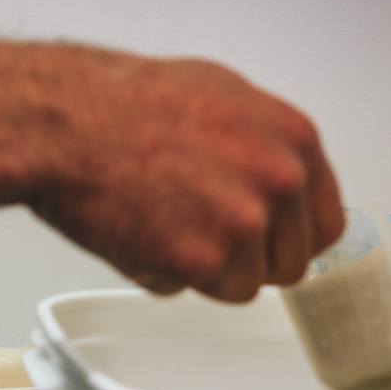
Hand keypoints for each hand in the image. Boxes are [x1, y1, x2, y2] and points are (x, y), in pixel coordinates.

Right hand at [28, 48, 343, 300]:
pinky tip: (137, 230)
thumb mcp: (220, 97)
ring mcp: (242, 224)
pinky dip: (159, 274)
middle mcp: (279, 182)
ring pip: (240, 286)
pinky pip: (188, 292)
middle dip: (248, 259)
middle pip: (289, 264)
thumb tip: (275, 177)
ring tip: (161, 222)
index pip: (324, 223)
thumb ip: (262, 145)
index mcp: (293, 140)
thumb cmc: (124, 102)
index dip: (288, 238)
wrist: (66, 122)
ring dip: (203, 271)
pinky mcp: (199, 261)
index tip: (266, 242)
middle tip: (201, 235)